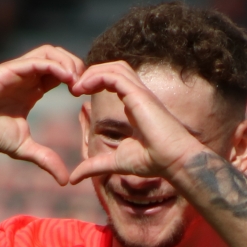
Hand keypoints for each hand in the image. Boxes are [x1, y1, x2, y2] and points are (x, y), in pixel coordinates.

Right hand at [0, 45, 82, 184]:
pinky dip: (55, 65)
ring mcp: (20, 70)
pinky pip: (38, 59)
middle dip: (78, 68)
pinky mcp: (11, 68)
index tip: (84, 97)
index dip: (78, 81)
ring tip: (76, 82)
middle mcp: (28, 76)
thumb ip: (45, 160)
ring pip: (51, 52)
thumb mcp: (23, 148)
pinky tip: (66, 78)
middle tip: (85, 88)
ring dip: (69, 63)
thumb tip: (65, 181)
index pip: (63, 73)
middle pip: (61, 58)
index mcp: (33, 88)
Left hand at [66, 60, 209, 183]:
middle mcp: (137, 95)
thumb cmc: (152, 161)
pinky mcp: (138, 95)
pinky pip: (114, 76)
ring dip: (92, 72)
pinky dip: (96, 77)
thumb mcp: (115, 163)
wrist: (173, 161)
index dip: (94, 82)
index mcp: (133, 105)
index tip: (76, 95)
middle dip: (91, 72)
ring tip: (76, 87)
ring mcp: (139, 93)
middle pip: (113, 68)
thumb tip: (73, 179)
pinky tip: (83, 88)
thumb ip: (94, 166)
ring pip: (114, 67)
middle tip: (73, 88)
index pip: (113, 80)